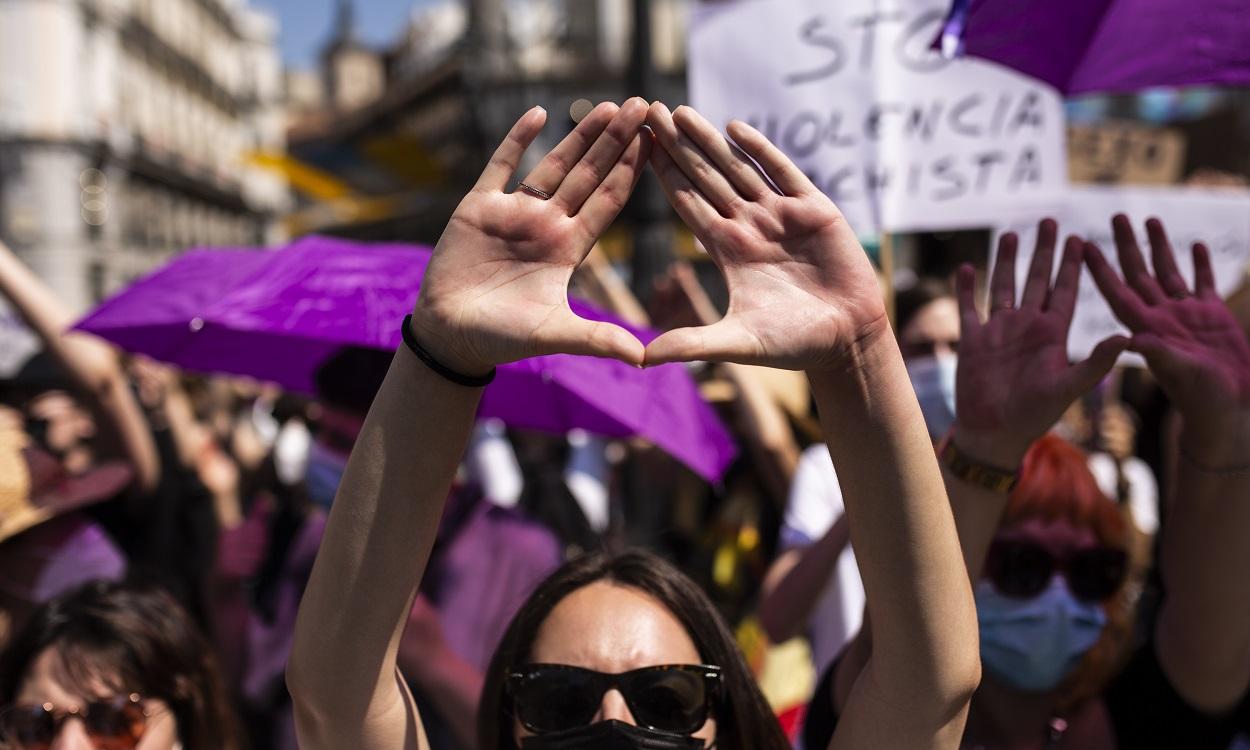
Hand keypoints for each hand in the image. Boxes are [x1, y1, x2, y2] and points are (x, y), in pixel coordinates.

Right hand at [411, 100, 651, 373]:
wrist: (451, 336)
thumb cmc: (503, 339)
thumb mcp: (554, 334)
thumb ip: (597, 339)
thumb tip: (643, 359)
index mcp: (569, 248)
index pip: (609, 201)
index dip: (632, 171)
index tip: (656, 142)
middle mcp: (547, 224)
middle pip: (590, 174)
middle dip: (616, 141)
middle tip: (645, 106)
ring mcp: (514, 212)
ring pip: (554, 165)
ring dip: (580, 135)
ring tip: (609, 106)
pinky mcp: (479, 207)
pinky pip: (501, 165)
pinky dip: (517, 140)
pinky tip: (538, 114)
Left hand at [642, 104, 885, 370]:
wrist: (846, 340)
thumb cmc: (792, 344)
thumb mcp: (736, 343)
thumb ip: (691, 344)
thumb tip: (640, 359)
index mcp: (728, 250)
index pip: (688, 204)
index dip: (663, 176)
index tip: (636, 148)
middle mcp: (749, 226)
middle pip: (706, 177)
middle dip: (678, 146)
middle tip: (648, 111)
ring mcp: (780, 215)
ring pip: (738, 168)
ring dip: (709, 141)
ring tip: (680, 112)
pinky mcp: (814, 210)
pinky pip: (784, 173)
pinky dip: (762, 150)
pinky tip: (736, 129)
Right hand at [953, 220, 1127, 467]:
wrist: (994, 433)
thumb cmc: (1035, 415)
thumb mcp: (1069, 388)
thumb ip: (1096, 362)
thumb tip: (1127, 338)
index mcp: (1053, 334)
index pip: (1065, 291)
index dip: (1072, 265)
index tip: (1080, 238)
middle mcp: (1027, 326)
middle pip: (1036, 280)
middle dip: (1043, 251)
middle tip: (1050, 220)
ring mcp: (999, 331)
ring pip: (1004, 286)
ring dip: (1007, 261)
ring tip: (1012, 233)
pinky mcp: (973, 340)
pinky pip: (969, 307)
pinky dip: (966, 288)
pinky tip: (967, 267)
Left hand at [1086, 215, 1249, 461]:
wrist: (1229, 409)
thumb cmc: (1202, 398)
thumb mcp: (1179, 374)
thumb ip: (1159, 354)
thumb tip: (1131, 339)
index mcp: (1147, 328)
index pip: (1117, 292)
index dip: (1101, 269)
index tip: (1084, 245)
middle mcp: (1162, 317)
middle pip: (1139, 273)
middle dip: (1127, 246)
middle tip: (1115, 216)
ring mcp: (1186, 314)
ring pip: (1168, 271)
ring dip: (1159, 246)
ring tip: (1149, 219)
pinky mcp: (1213, 315)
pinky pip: (1203, 282)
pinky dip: (1199, 263)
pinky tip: (1193, 243)